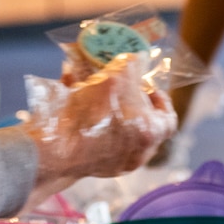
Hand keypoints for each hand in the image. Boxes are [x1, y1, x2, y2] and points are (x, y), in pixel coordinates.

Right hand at [22, 54, 177, 201]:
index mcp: (150, 135)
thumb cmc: (94, 112)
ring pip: (116, 127)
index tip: (147, 85)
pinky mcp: (90, 163)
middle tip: (119, 83)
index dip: (161, 98)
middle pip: (141, 122)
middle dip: (129, 99)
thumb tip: (137, 59)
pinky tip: (70, 85)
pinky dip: (85, 113)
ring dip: (105, 102)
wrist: (54, 147)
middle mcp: (136, 154)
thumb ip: (133, 65)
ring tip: (90, 80)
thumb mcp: (118, 75)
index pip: (168, 118)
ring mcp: (113, 162)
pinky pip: (93, 134)